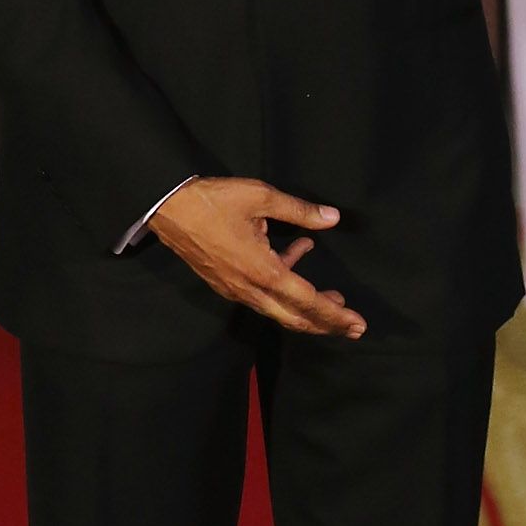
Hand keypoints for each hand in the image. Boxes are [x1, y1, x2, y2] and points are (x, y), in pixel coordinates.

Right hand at [149, 177, 365, 338]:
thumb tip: (332, 218)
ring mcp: (235, 289)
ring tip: (331, 297)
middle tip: (352, 327)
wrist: (167, 208)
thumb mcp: (260, 198)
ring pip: (277, 309)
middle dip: (325, 324)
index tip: (358, 324)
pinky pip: (261, 294)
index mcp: (263, 271)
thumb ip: (299, 210)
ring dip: (305, 306)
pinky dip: (283, 286)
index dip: (335, 315)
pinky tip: (295, 254)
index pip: (307, 301)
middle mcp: (249, 289)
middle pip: (293, 318)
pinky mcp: (225, 283)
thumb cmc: (213, 201)